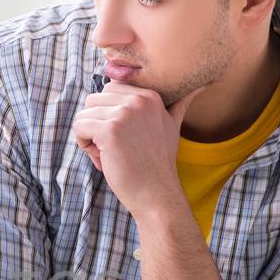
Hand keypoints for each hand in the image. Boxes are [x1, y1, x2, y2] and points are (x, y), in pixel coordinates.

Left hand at [71, 80, 204, 216]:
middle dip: (96, 124)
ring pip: (83, 114)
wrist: (156, 193)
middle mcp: (138, 100)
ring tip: (109, 154)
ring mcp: (124, 114)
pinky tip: (101, 158)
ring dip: (89, 136)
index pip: (109, 90)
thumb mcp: (172, 126)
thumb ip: (181, 104)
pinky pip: (78, 127)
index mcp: (149, 95)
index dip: (109, 114)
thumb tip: (201, 86)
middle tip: (114, 147)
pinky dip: (83, 144)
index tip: (124, 136)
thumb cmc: (158, 163)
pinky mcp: (109, 131)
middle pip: (93, 100)